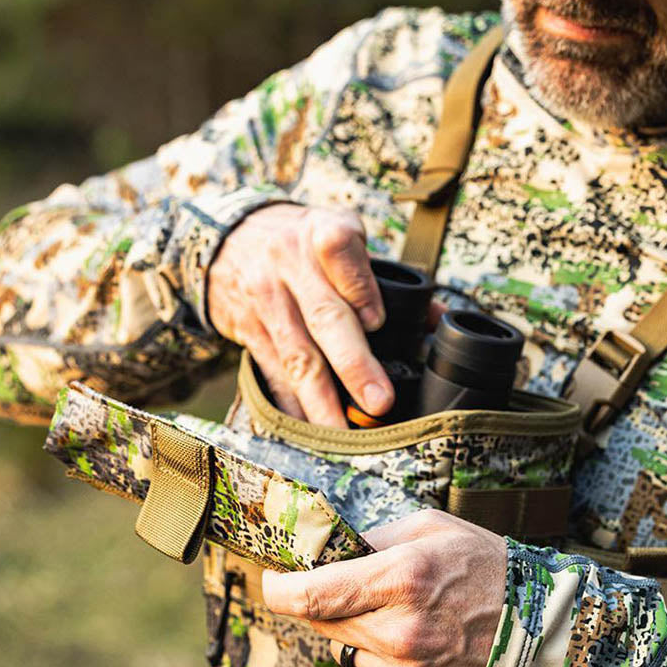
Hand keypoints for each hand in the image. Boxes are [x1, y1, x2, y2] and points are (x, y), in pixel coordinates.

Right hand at [207, 204, 390, 426]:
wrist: (228, 236)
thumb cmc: (304, 240)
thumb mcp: (343, 231)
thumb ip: (387, 276)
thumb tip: (437, 320)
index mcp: (323, 232)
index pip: (341, 251)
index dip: (360, 287)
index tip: (377, 322)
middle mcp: (290, 264)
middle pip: (325, 317)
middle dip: (354, 365)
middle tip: (380, 401)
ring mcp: (266, 299)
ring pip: (297, 355)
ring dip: (321, 400)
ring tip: (343, 434)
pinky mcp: (248, 329)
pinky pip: (272, 373)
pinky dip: (292, 406)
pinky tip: (308, 432)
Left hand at [261, 509, 507, 666]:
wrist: (544, 633)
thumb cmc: (488, 569)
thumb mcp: (433, 529)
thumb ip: (372, 538)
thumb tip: (322, 550)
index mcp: (402, 580)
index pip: (309, 596)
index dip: (279, 588)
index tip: (276, 579)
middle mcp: (400, 634)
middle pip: (323, 624)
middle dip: (331, 604)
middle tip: (364, 589)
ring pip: (350, 652)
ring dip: (365, 634)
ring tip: (414, 619)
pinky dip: (390, 662)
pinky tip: (429, 647)